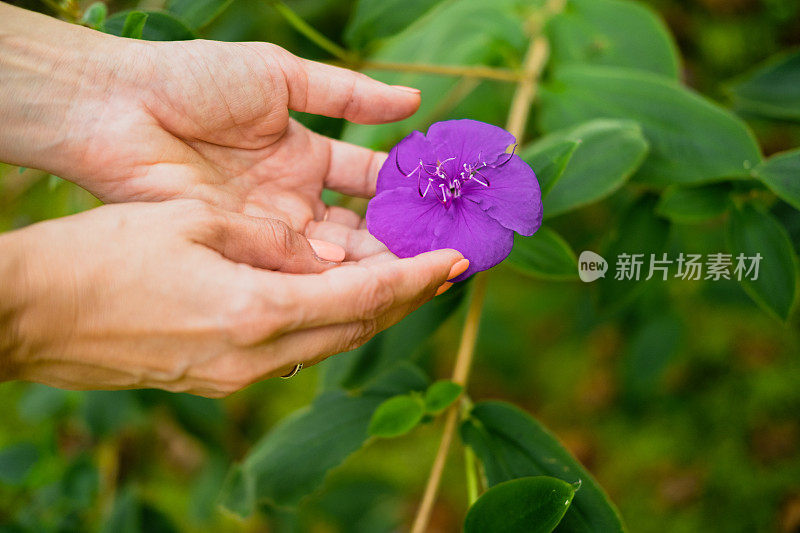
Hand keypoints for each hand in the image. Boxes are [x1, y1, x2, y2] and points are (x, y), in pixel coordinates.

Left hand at [0, 4, 419, 254]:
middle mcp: (292, 198)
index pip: (367, 180)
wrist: (120, 107)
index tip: (441, 206)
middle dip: (395, 240)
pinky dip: (328, 277)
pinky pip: (292, 269)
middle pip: (357, 228)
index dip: (403, 192)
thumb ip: (348, 95)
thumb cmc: (195, 82)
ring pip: (332, 256)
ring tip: (416, 276)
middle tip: (439, 254)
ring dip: (370, 265)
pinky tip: (364, 283)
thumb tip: (414, 102)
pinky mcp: (241, 251)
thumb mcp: (281, 77)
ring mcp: (268, 228)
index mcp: (305, 155)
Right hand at [0, 201, 466, 396]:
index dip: (413, 279)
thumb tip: (314, 251)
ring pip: (326, 343)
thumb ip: (265, 241)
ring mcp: (234, 376)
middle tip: (439, 272)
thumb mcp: (192, 225)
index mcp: (254, 311)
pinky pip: (291, 351)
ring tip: (399, 284)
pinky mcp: (215, 380)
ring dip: (367, 314)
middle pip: (353, 328)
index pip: (360, 295)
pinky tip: (335, 301)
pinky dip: (325, 325)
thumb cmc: (101, 257)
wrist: (33, 315)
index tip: (453, 264)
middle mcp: (254, 356)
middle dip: (402, 299)